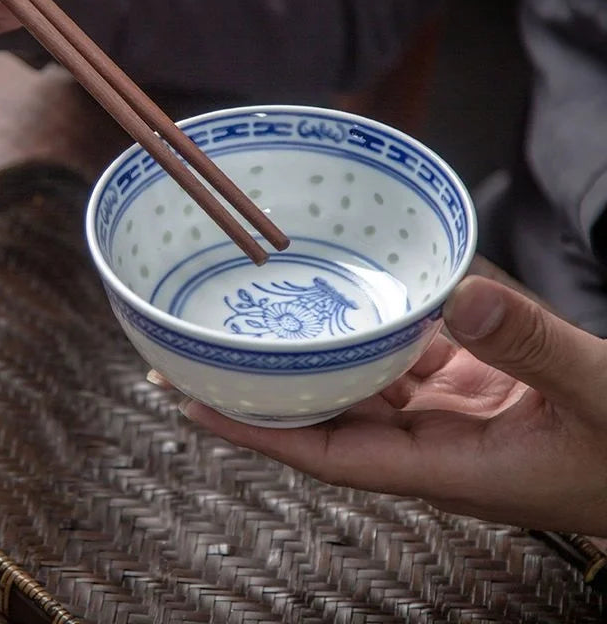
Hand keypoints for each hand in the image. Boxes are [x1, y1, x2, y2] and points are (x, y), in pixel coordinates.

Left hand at [177, 276, 606, 535]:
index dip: (259, 432)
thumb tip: (462, 295)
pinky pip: (400, 361)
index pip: (328, 455)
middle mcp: (431, 445)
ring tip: (257, 325)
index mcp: (448, 467)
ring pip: (359, 387)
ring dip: (310, 361)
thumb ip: (534, 346)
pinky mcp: (467, 389)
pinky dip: (370, 336)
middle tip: (202, 353)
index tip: (196, 405)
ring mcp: (446, 416)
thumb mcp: (598, 394)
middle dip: (264, 391)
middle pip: (326, 419)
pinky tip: (347, 305)